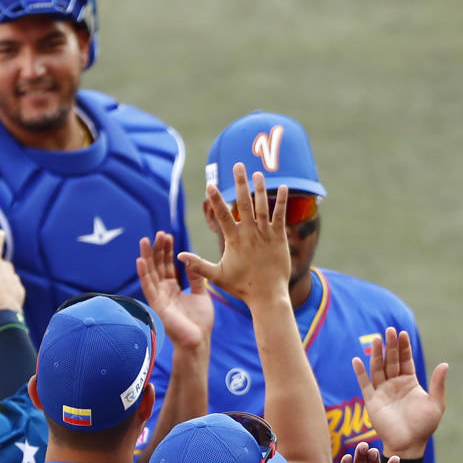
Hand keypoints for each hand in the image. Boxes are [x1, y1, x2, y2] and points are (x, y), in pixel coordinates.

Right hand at [0, 230, 24, 313]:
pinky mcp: (19, 288)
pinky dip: (8, 292)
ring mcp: (14, 277)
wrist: (4, 310)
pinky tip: (2, 301)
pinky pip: (13, 287)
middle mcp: (5, 266)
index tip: (1, 233)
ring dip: (2, 283)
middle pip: (2, 265)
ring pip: (8, 277)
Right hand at [135, 231, 212, 352]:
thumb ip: (195, 278)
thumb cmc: (200, 322)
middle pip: (157, 266)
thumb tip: (191, 260)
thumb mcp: (201, 294)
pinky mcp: (157, 305)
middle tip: (158, 233)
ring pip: (150, 273)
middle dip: (157, 250)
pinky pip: (148, 287)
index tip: (167, 236)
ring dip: (146, 257)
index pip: (167, 265)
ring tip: (144, 241)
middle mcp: (164, 291)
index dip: (167, 251)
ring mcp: (159, 298)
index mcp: (173, 289)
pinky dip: (143, 274)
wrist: (198, 341)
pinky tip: (140, 261)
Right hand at [178, 164, 292, 306]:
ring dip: (260, 188)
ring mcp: (265, 235)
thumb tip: (180, 256)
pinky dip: (281, 201)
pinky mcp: (279, 238)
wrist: (267, 296)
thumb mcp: (217, 276)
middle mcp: (250, 234)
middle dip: (240, 183)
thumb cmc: (241, 287)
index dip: (215, 199)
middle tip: (238, 166)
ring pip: (262, 206)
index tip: (209, 184)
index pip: (222, 215)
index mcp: (234, 240)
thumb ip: (198, 265)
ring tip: (257, 173)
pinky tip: (283, 187)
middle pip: (244, 203)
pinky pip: (280, 216)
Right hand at [354, 328, 447, 458]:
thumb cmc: (424, 426)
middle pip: (391, 360)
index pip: (405, 360)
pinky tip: (356, 360)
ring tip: (375, 339)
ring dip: (375, 354)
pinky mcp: (372, 401)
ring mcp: (382, 391)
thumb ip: (438, 384)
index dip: (404, 347)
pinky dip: (360, 373)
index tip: (403, 333)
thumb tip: (444, 364)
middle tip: (389, 330)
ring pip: (377, 368)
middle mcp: (394, 384)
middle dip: (390, 346)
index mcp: (409, 382)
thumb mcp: (436, 404)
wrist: (409, 444)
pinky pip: (364, 384)